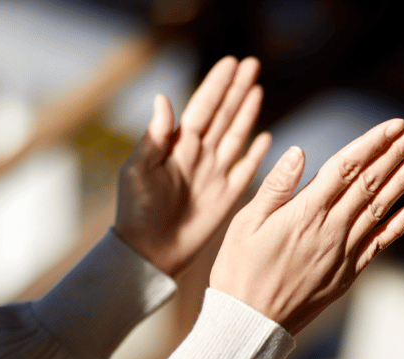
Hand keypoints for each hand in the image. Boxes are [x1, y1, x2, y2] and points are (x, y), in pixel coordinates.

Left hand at [114, 56, 270, 275]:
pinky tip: (267, 137)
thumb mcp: (138, 169)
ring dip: (247, 112)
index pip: (203, 107)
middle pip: (224, 115)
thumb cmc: (136, 210)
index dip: (217, 85)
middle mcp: (199, 155)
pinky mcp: (227, 196)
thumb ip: (154, 136)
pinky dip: (257, 153)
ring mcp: (215, 175)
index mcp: (178, 146)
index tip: (230, 63)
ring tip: (257, 88)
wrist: (149, 250)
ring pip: (236, 135)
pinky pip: (246, 169)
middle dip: (238, 89)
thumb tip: (163, 98)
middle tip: (252, 64)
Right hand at [210, 118, 403, 334]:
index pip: (346, 168)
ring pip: (380, 209)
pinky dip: (397, 224)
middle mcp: (331, 231)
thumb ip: (276, 187)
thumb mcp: (245, 224)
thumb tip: (300, 152)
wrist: (250, 325)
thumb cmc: (239, 273)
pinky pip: (378, 244)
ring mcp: (343, 254)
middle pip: (371, 183)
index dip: (372, 143)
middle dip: (398, 152)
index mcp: (305, 214)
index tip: (395, 124)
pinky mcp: (347, 274)